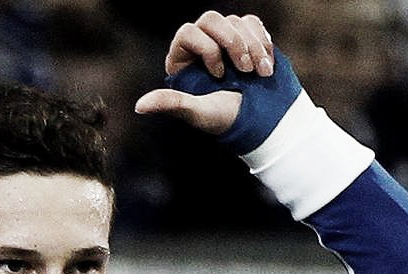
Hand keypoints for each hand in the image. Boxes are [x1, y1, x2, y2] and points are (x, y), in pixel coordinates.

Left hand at [135, 12, 273, 134]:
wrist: (263, 120)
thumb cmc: (227, 118)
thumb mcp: (198, 112)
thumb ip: (171, 103)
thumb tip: (139, 106)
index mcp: (183, 60)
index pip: (187, 32)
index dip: (207, 48)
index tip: (220, 75)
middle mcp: (202, 45)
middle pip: (212, 19)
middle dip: (233, 42)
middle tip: (246, 70)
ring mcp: (225, 40)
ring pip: (235, 21)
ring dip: (253, 46)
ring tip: (261, 74)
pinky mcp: (248, 38)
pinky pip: (253, 24)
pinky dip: (263, 43)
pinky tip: (267, 66)